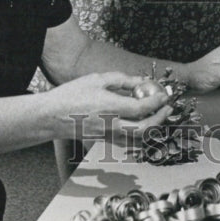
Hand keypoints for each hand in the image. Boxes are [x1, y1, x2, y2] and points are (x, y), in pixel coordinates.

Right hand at [47, 71, 172, 145]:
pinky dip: (140, 134)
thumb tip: (141, 81)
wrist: (52, 116)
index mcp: (109, 107)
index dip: (157, 102)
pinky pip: (128, 141)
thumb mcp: (97, 79)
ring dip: (152, 128)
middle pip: (144, 129)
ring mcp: (107, 136)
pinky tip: (142, 123)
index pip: (141, 108)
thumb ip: (122, 80)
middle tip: (167, 108)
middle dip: (160, 119)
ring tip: (159, 115)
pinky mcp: (104, 141)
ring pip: (138, 139)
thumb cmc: (72, 94)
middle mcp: (111, 125)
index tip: (164, 95)